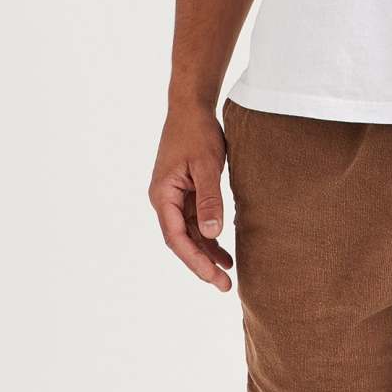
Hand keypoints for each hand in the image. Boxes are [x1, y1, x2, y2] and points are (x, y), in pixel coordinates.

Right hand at [148, 103, 234, 291]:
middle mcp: (165, 199)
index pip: (176, 238)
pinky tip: (224, 247)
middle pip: (182, 240)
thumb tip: (212, 232)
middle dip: (202, 263)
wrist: (192, 106)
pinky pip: (196, 219)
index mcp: (163, 195)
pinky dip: (209, 233)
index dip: (194, 260)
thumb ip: (209, 199)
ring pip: (190, 232)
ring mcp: (174, 196)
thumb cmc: (197, 132)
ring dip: (207, 251)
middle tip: (225, 285)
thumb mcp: (206, 165)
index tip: (213, 277)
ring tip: (228, 272)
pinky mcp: (185, 190)